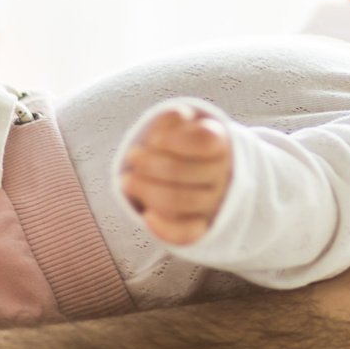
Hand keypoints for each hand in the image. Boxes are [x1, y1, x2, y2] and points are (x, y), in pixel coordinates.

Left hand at [119, 104, 231, 245]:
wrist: (202, 173)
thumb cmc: (183, 144)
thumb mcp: (180, 125)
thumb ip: (173, 118)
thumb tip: (177, 115)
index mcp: (221, 145)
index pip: (204, 142)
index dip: (174, 140)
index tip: (154, 138)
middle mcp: (223, 175)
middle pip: (185, 172)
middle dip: (149, 164)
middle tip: (132, 156)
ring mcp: (214, 203)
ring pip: (181, 202)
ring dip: (147, 190)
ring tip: (126, 181)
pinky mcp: (202, 227)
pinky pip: (187, 234)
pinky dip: (165, 228)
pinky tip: (147, 216)